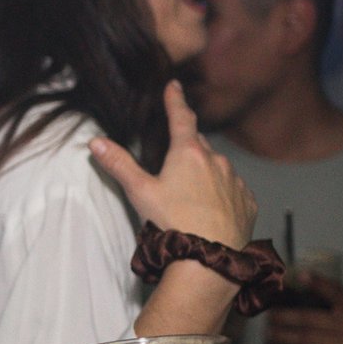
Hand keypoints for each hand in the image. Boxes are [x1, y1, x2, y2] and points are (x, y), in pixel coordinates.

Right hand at [89, 80, 255, 247]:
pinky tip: (210, 211)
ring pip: (217, 168)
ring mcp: (235, 182)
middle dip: (187, 148)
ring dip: (205, 174)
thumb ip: (119, 164)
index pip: (181, 117)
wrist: (209, 258)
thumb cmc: (172, 223)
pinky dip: (222, 194)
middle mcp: (216, 161)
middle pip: (198, 145)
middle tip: (173, 164)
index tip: (173, 85)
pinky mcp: (246, 202)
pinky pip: (233, 190)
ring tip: (190, 197)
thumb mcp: (139, 192)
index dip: (175, 100)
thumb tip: (96, 142)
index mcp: (188, 153)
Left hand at [266, 275, 342, 343]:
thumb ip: (336, 303)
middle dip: (284, 316)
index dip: (317, 283)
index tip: (299, 275)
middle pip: (309, 318)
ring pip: (308, 339)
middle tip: (267, 316)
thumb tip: (302, 287)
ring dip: (284, 337)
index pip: (334, 292)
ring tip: (269, 335)